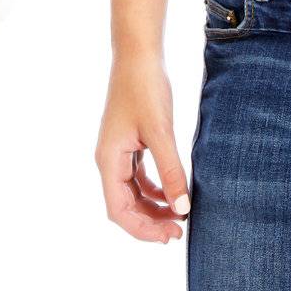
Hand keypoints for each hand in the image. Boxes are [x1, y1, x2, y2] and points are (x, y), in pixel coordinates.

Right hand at [95, 55, 189, 242]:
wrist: (138, 55)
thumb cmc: (145, 88)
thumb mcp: (161, 132)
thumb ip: (171, 171)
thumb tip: (181, 208)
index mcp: (109, 160)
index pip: (120, 210)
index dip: (143, 229)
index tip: (170, 235)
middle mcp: (109, 159)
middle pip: (124, 206)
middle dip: (149, 221)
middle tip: (179, 231)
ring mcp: (118, 151)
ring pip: (131, 193)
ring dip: (152, 207)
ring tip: (178, 216)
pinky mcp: (129, 143)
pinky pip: (137, 177)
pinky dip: (153, 189)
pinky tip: (172, 193)